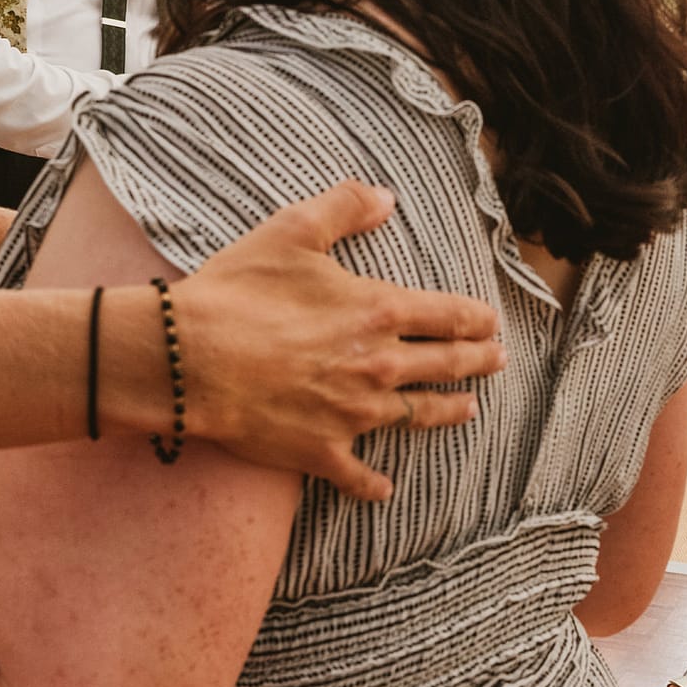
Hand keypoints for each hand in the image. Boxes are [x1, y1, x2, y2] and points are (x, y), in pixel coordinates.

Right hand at [177, 181, 503, 500]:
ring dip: (449, 411)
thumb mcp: (293, 230)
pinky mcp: (321, 451)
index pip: (447, 315)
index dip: (475, 318)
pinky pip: (359, 476)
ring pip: (417, 416)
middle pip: (445, 365)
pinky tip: (385, 488)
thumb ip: (345, 207)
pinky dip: (374, 484)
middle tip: (498, 360)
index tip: (491, 322)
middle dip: (477, 361)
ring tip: (469, 409)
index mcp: (378, 311)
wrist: (189, 359)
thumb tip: (387, 197)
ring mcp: (353, 414)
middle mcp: (379, 366)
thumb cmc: (238, 291)